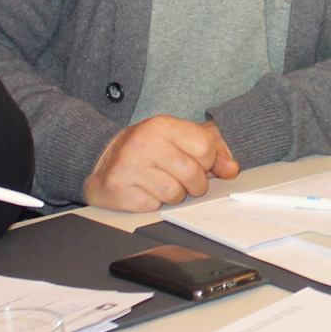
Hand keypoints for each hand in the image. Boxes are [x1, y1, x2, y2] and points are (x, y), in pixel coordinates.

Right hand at [82, 116, 239, 209]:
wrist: (99, 160)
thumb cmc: (147, 151)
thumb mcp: (178, 139)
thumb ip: (211, 149)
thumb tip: (231, 169)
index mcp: (162, 126)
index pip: (205, 148)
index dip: (208, 162)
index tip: (200, 164)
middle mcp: (144, 143)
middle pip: (192, 174)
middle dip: (194, 184)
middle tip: (182, 180)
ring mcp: (129, 166)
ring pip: (174, 194)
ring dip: (173, 195)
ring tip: (161, 184)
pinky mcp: (118, 188)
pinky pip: (153, 206)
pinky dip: (153, 203)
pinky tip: (144, 191)